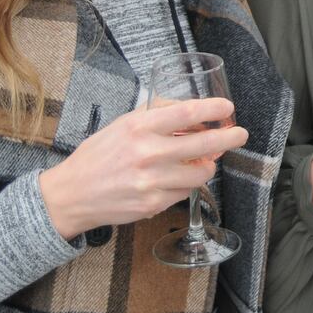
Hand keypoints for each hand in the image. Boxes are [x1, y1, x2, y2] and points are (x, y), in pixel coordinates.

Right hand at [38, 97, 247, 239]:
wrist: (72, 194)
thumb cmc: (99, 154)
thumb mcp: (123, 123)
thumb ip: (157, 115)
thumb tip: (192, 111)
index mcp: (139, 127)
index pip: (187, 113)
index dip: (213, 109)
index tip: (227, 108)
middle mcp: (147, 153)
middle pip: (204, 144)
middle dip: (229, 138)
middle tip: (240, 134)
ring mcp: (151, 182)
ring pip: (201, 173)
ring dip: (207, 166)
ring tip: (203, 160)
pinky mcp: (153, 204)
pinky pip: (185, 192)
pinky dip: (187, 184)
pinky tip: (177, 178)